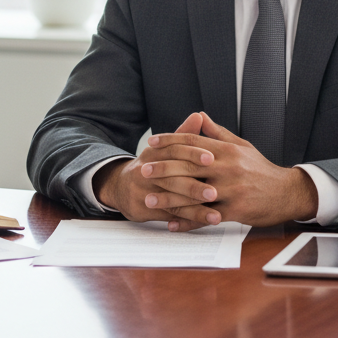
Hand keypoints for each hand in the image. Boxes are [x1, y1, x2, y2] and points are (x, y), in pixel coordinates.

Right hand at [94, 113, 219, 230]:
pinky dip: (188, 220)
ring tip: (216, 215)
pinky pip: (170, 215)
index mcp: (154, 152)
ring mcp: (144, 191)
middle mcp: (146, 171)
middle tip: (216, 191)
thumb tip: (199, 116)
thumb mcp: (164, 148)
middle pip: (172, 177)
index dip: (192, 153)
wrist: (121, 187)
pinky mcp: (144, 208)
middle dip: (195, 185)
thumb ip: (183, 134)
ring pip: (172, 200)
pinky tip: (203, 221)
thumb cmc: (151, 165)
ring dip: (195, 208)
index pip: (173, 150)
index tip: (212, 158)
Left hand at [141, 112, 317, 227]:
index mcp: (227, 151)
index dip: (171, 140)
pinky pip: (206, 217)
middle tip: (143, 170)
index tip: (152, 142)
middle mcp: (227, 168)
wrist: (288, 193)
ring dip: (169, 198)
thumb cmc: (262, 169)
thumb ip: (218, 133)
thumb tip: (200, 116)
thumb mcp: (242, 146)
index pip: (193, 141)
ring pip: (194, 194)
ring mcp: (231, 190)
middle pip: (189, 165)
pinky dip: (187, 222)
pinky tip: (171, 224)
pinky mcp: (235, 211)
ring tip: (149, 199)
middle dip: (163, 168)